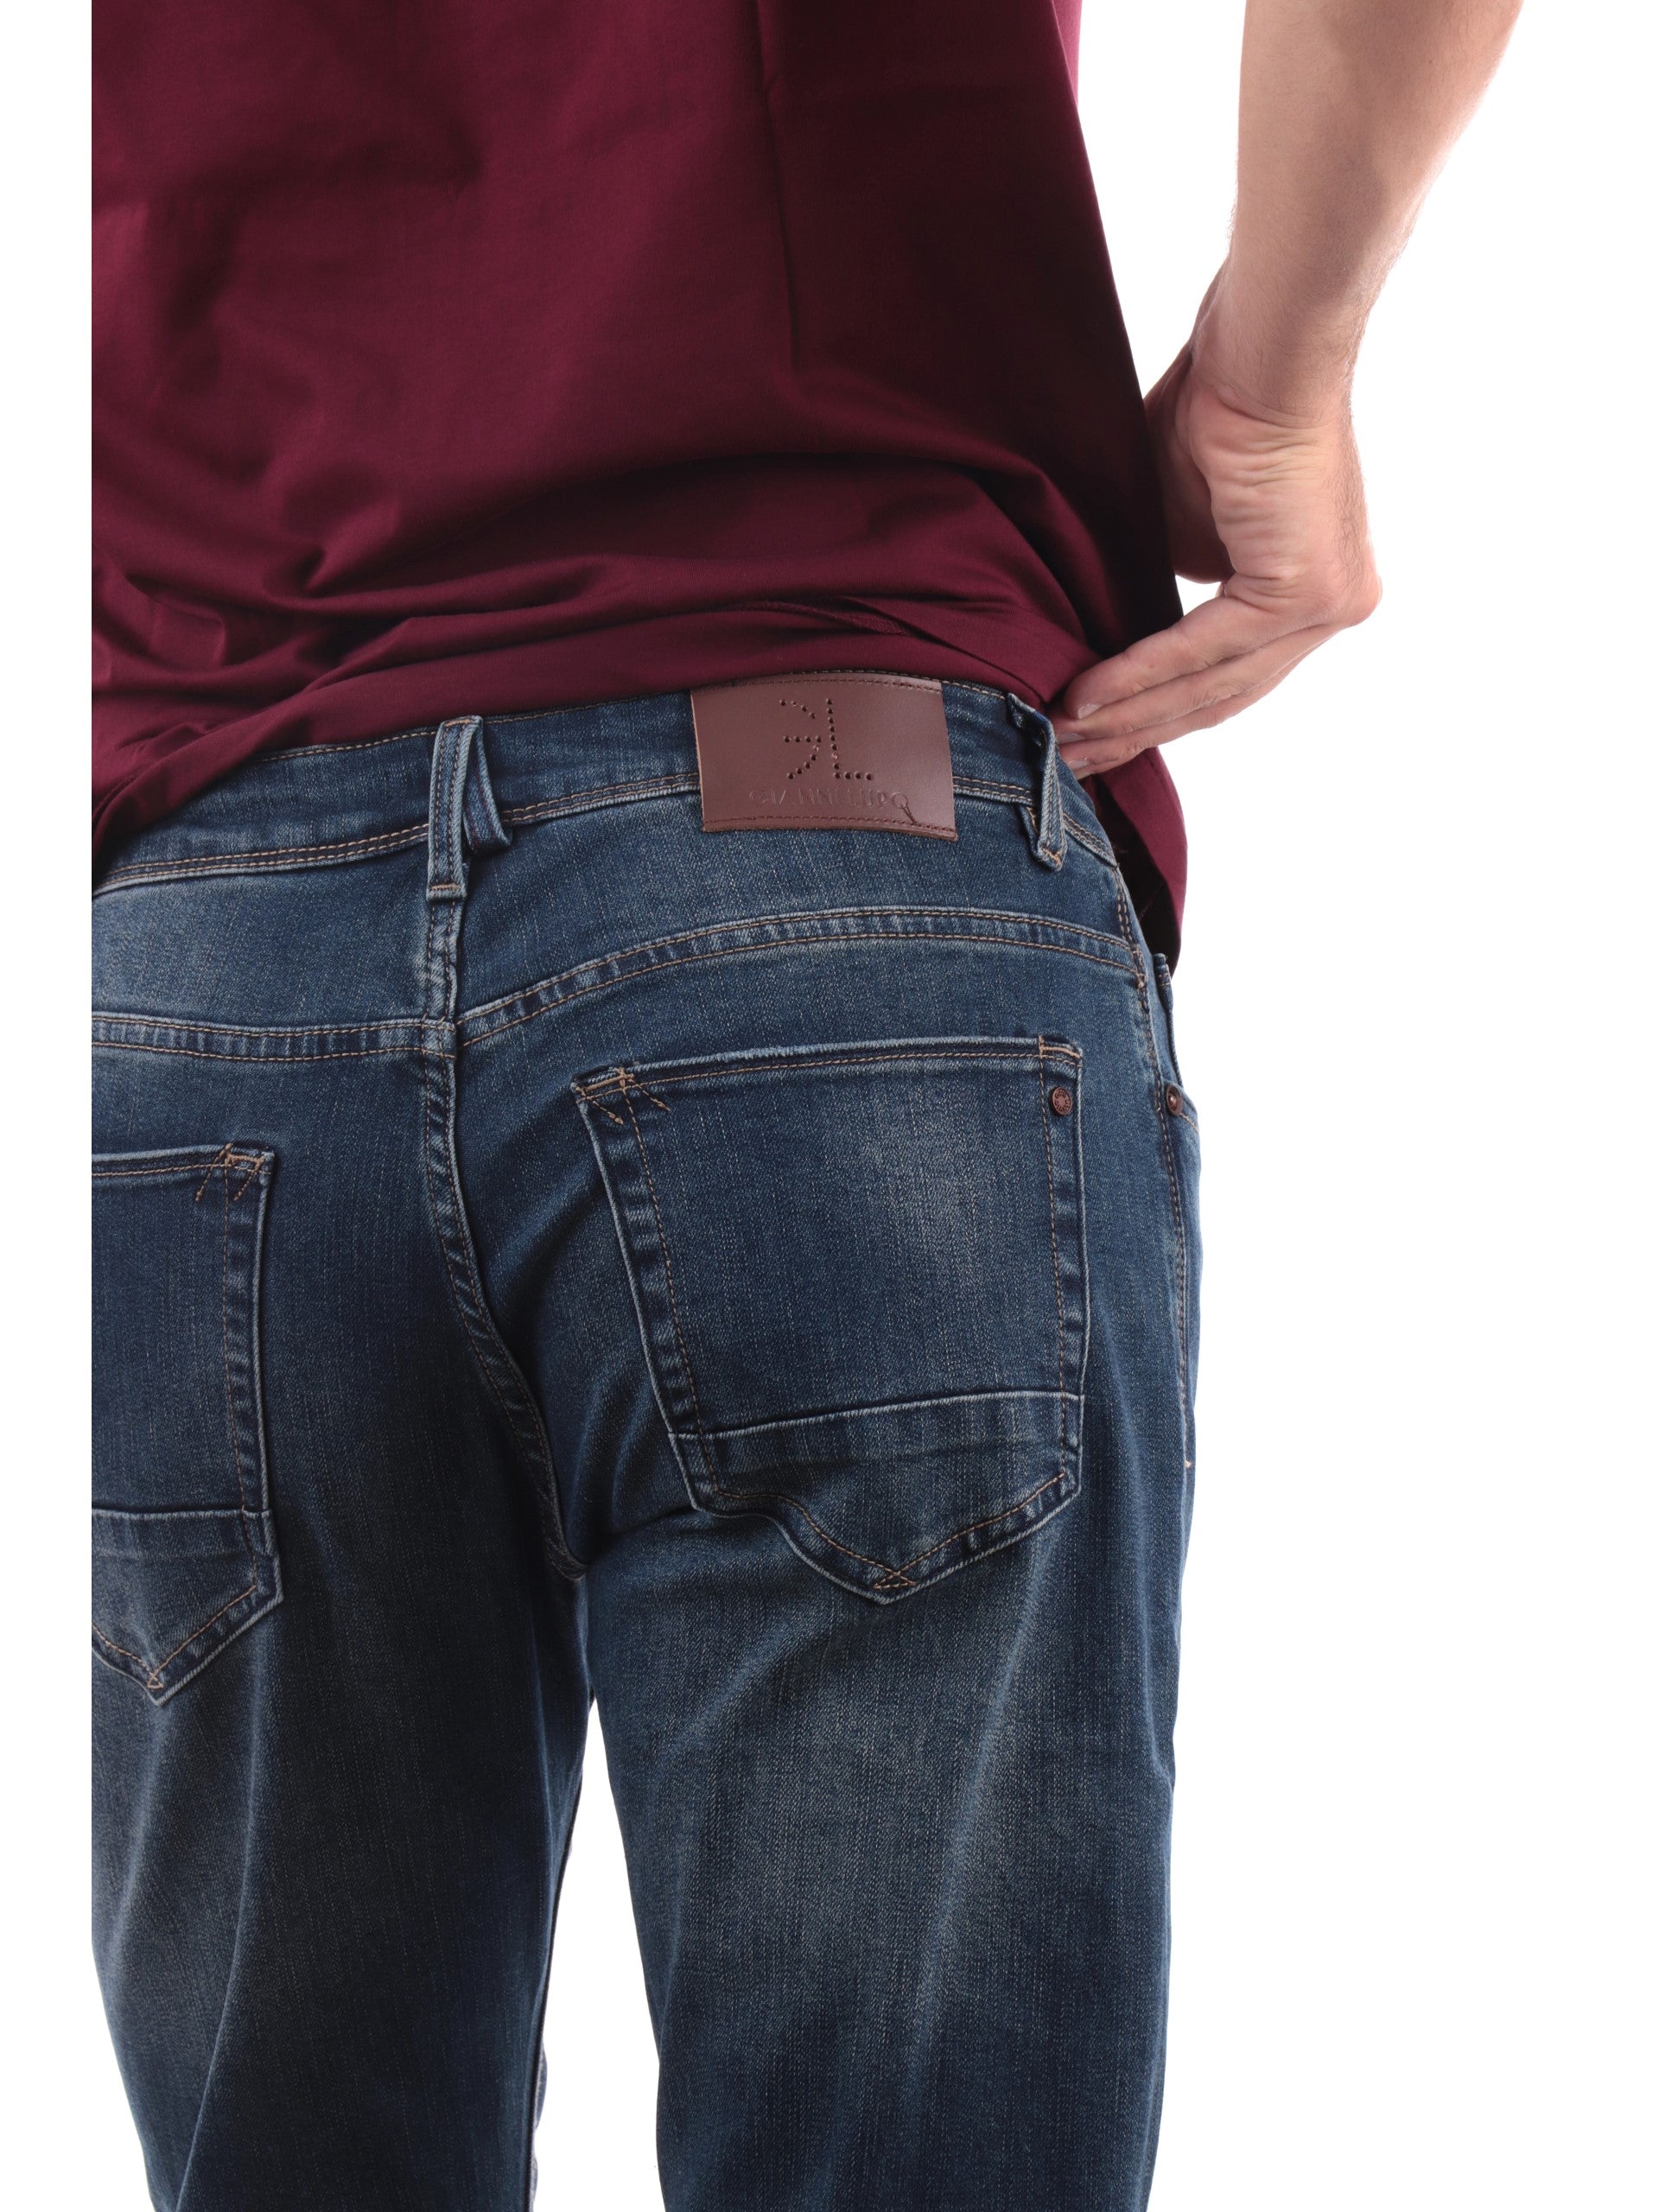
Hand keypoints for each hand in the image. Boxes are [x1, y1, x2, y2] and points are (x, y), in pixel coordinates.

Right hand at [1053, 314, 1382, 773]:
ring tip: (1063, 740)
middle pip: (1221, 696)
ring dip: (1129, 718)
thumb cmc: (1218, 406)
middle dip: (1136, 734)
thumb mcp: (1181, 524)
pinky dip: (1137, 675)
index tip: (1088, 738)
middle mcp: (1334, 606)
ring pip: (1213, 686)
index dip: (1154, 711)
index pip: (1228, 674)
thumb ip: (1167, 584)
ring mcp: (1328, 605)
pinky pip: (1204, 651)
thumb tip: (1119, 639)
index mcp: (1313, 590)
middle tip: (1066, 762)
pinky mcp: (1304, 594)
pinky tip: (1087, 700)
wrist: (1256, 347)